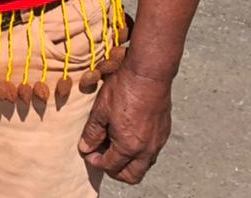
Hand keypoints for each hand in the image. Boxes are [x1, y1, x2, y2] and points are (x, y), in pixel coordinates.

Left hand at [78, 65, 172, 183]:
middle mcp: (146, 149)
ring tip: (113, 145)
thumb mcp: (100, 110)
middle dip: (114, 171)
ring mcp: (158, 142)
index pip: (111, 166)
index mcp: (128, 146)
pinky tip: (127, 135)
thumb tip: (85, 148)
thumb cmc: (123, 89)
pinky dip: (139, 152)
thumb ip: (93, 132)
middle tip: (101, 156)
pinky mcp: (164, 132)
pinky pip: (152, 152)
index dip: (96, 162)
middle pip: (131, 176)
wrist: (149, 74)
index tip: (88, 153)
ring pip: (143, 165)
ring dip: (128, 162)